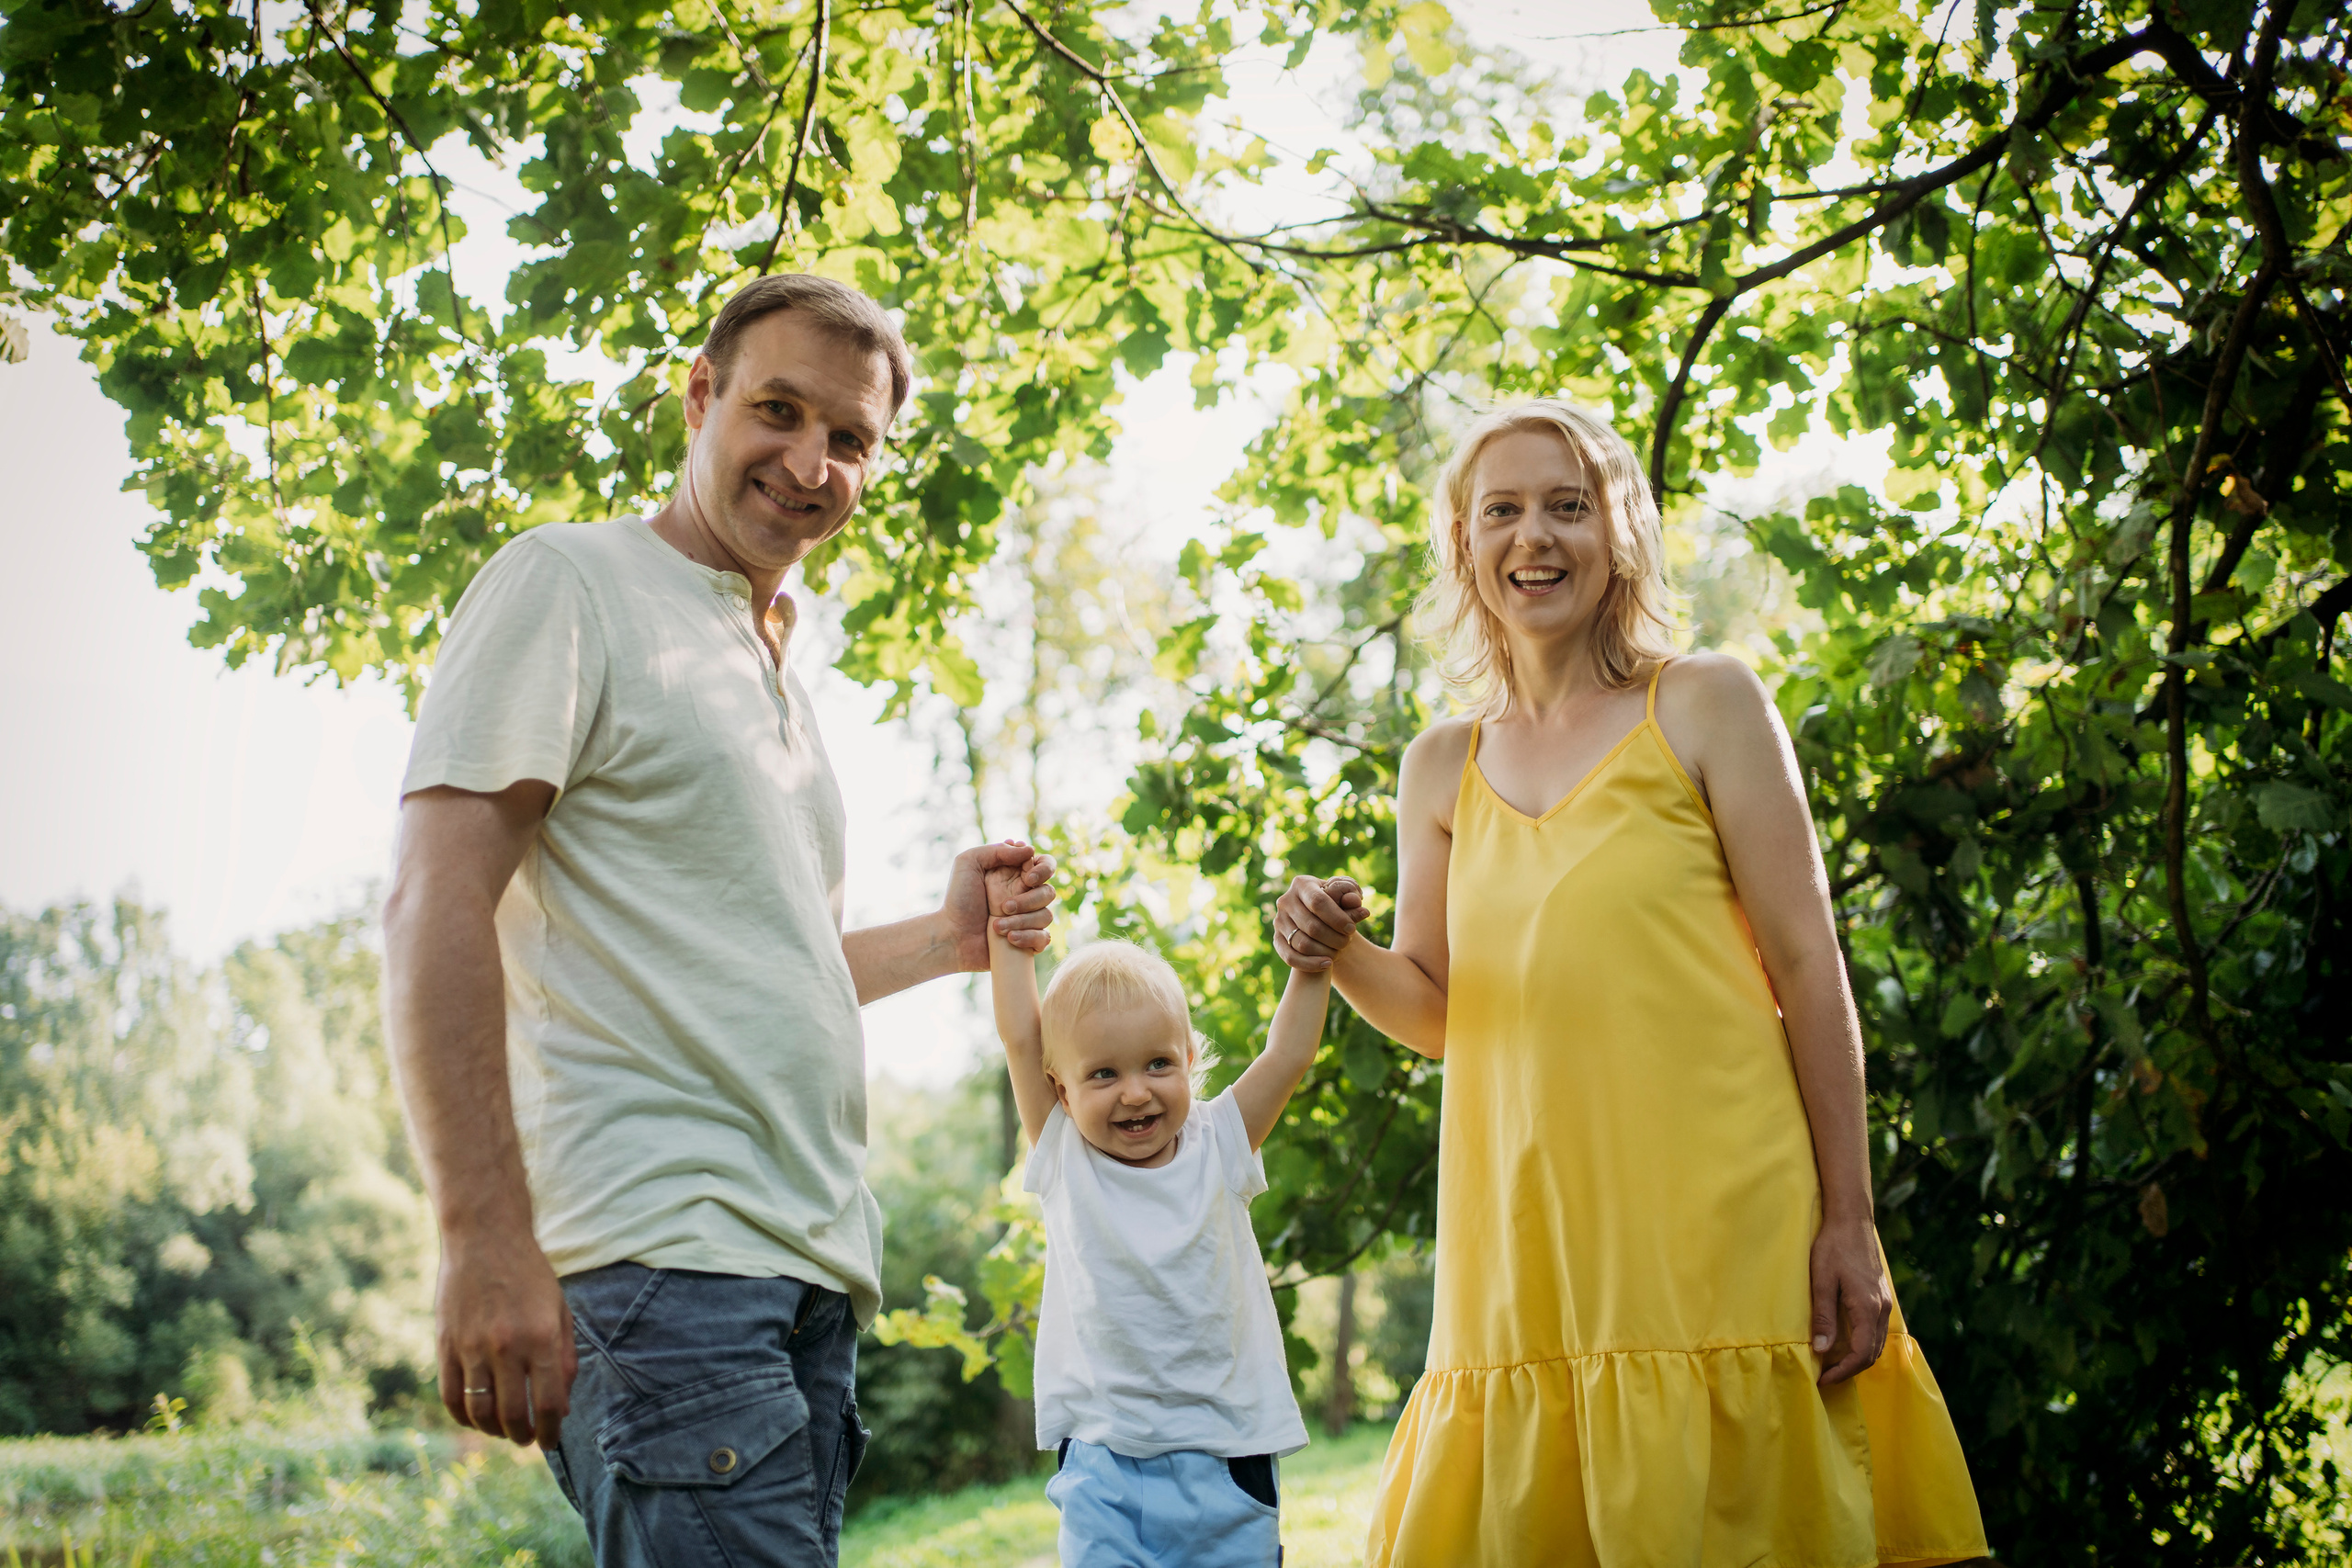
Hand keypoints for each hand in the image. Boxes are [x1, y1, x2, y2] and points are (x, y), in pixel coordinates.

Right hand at [436, 1232, 575, 1446]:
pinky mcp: (445, 1345)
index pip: (548, 1403)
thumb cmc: (529, 1275)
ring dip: (493, 1431)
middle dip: (523, 1437)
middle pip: (513, 1415)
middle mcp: (507, 1346)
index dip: (551, 1431)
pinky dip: (463, 1416)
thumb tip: (562, 1405)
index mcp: (541, 1337)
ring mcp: (472, 1347)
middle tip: (527, 1440)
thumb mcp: (559, 1310)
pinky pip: (450, 1396)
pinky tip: (476, 1418)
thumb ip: (564, 1357)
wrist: (485, 1237)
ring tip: (504, 1431)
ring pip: (480, 1411)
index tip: (551, 1441)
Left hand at [945, 839, 1057, 967]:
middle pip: (1048, 892)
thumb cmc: (958, 900)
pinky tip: (1009, 939)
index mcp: (1014, 875)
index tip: (1028, 879)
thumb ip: (997, 850)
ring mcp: (1027, 919)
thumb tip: (1030, 850)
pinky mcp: (1028, 941)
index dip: (1043, 870)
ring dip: (1022, 921)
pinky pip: (1044, 938)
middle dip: (1029, 900)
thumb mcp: (968, 863)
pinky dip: (1028, 937)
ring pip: (1046, 916)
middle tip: (1004, 906)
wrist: (951, 937)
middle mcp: (1024, 895)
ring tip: (997, 927)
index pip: (1045, 865)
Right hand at [1273, 874, 1367, 971]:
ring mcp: (1279, 921)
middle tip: (1347, 942)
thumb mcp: (1347, 896)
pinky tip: (1328, 964)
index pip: (1318, 901)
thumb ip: (1353, 898)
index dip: (1337, 917)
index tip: (1352, 929)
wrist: (1321, 918)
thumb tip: (1358, 905)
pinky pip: (1291, 957)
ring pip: (1302, 944)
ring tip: (1339, 952)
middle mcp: (1286, 901)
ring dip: (1325, 952)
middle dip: (1334, 938)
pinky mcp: (1277, 940)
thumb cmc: (1336, 904)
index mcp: (1302, 884)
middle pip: (1311, 926)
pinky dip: (1310, 964)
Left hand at [1808, 1216, 1890, 1386]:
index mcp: (1868, 1308)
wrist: (1852, 1221)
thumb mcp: (1822, 1281)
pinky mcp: (1881, 1297)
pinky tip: (1845, 1343)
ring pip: (1876, 1343)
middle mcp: (1882, 1310)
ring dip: (1857, 1359)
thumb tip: (1822, 1350)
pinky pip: (1876, 1331)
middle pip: (1872, 1354)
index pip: (1861, 1354)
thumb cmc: (1833, 1248)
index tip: (1823, 1379)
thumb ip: (1824, 1316)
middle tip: (1825, 1377)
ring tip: (1833, 1365)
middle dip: (1850, 1370)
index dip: (1842, 1372)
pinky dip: (1863, 1345)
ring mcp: (1885, 1304)